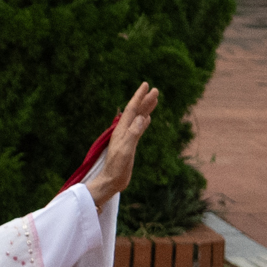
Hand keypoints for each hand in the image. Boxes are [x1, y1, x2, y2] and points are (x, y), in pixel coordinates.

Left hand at [84, 82, 160, 206]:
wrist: (111, 181)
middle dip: (145, 100)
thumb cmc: (117, 167)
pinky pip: (138, 129)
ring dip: (146, 109)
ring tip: (154, 100)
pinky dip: (143, 122)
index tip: (146, 85)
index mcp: (122, 130)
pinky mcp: (130, 145)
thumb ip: (133, 134)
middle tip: (155, 90)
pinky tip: (147, 119)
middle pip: (136, 112)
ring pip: (138, 119)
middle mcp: (124, 131)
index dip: (138, 97)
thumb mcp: (126, 150)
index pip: (131, 110)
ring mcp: (127, 138)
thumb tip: (141, 118)